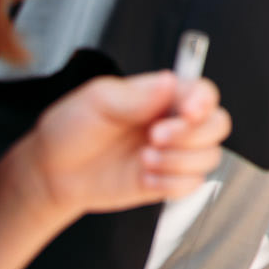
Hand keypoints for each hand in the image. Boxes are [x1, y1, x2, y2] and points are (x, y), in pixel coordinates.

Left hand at [20, 72, 228, 217]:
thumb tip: (170, 82)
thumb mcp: (98, 101)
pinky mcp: (165, 182)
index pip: (203, 92)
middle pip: (218, 124)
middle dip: (193, 135)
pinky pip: (192, 185)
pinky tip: (146, 178)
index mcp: (163, 96)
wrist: (51, 174)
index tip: (189, 111)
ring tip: (144, 160)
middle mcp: (175, 123)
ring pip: (209, 157)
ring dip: (179, 161)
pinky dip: (172, 183)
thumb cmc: (72, 129)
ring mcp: (173, 154)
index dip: (204, 101)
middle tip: (156, 137)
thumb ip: (136, 96)